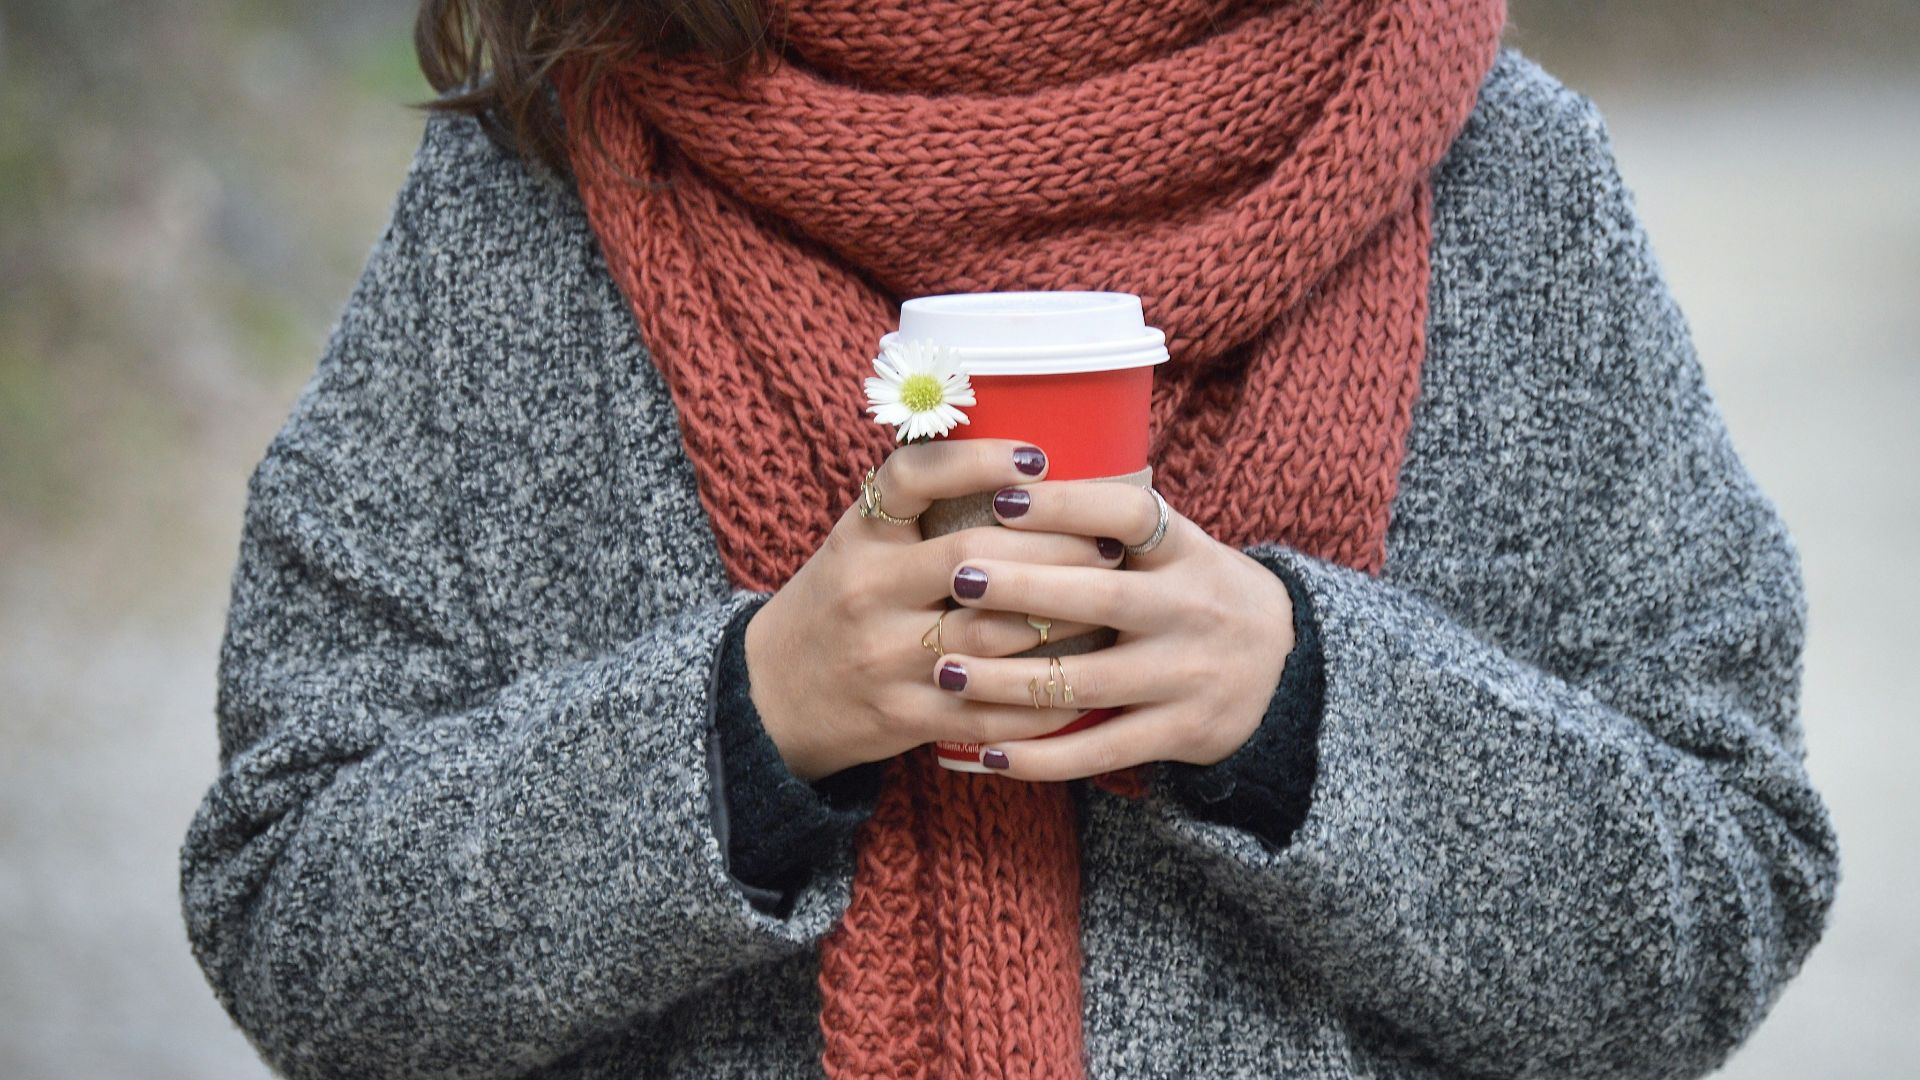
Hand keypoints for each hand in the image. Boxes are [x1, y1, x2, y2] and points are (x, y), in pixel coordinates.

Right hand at [744, 438, 1130, 781]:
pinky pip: (989, 710)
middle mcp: (868, 592)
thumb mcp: (856, 544)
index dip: (977, 460)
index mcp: (859, 538)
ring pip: (992, 635)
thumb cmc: (836, 605)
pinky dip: (1043, 699)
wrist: (768, 696)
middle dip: (1055, 549)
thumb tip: (1023, 466)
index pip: (911, 478)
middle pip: (974, 559)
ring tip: (1112, 604)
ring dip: (1063, 620)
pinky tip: (1084, 683)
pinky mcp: (904, 717)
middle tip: (1110, 543)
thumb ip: (919, 510)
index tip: (1037, 456)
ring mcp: (885, 658)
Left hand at [930, 479, 1294, 781]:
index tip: (1003, 496)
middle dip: (1022, 589)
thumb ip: (1114, 525)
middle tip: (956, 577)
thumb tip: (1006, 479)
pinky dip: (1041, 757)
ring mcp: (1187, 676)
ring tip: (946, 670)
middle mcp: (1192, 609)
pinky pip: (1100, 749)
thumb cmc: (1198, 593)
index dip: (1068, 504)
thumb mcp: (1178, 547)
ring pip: (1087, 681)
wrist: (1285, 670)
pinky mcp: (1180, 733)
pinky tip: (987, 752)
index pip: (1130, 514)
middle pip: (1100, 598)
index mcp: (1187, 550)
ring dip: (1008, 680)